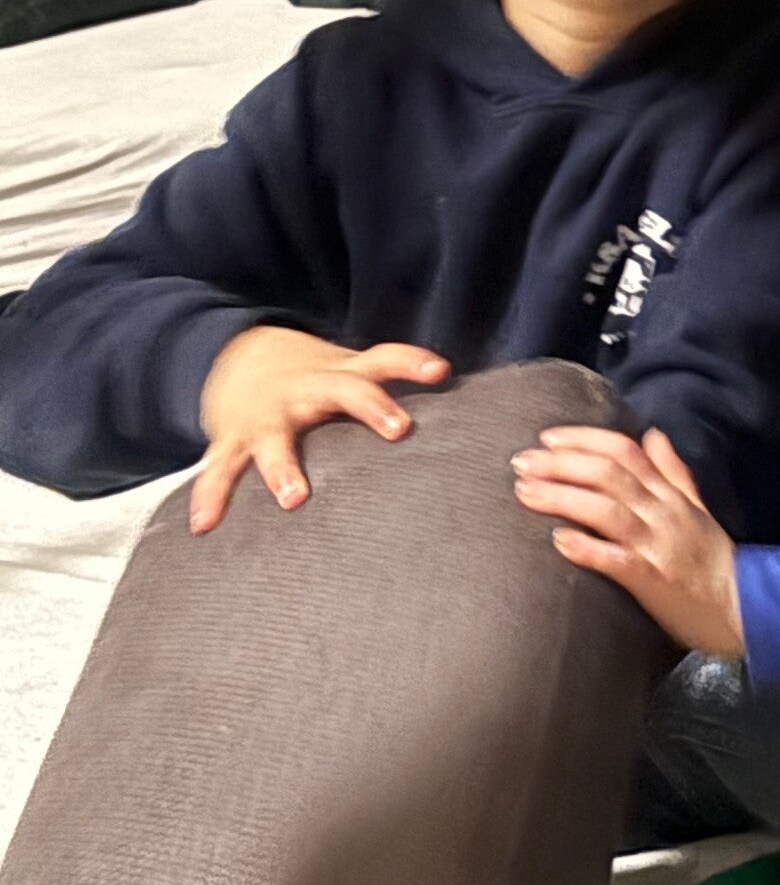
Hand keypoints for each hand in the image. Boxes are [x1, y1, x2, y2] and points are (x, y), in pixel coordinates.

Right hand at [193, 326, 448, 532]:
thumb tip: (469, 419)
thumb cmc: (316, 381)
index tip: (440, 371)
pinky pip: (219, 469)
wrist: (237, 359)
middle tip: (398, 427)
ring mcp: (268, 415)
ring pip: (276, 438)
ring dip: (284, 467)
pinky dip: (211, 496)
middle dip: (371, 406)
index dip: (411, 362)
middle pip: (343, 390)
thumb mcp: (353, 374)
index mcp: (341, 375)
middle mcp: (308, 390)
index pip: (383, 359)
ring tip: (294, 497)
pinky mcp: (232, 439)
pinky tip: (205, 525)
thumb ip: (397, 393)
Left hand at [510, 425, 744, 658]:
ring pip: (606, 510)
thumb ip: (673, 471)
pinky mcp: (652, 579)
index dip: (585, 439)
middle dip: (561, 464)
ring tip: (525, 492)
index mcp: (669, 494)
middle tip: (521, 462)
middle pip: (608, 475)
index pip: (625, 451)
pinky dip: (587, 547)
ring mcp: (656, 545)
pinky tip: (558, 540)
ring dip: (562, 497)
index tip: (548, 437)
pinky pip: (616, 560)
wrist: (743, 605)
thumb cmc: (714, 560)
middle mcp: (661, 512)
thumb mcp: (698, 507)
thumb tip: (652, 434)